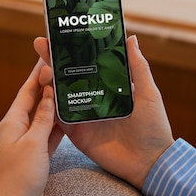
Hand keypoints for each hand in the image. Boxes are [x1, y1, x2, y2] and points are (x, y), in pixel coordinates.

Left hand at [0, 59, 63, 195]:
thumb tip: (48, 93)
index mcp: (12, 122)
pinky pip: (50, 135)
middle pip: (35, 101)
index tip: (48, 57)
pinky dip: (59, 125)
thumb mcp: (34, 143)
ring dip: (55, 104)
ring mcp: (27, 143)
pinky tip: (71, 116)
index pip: (27, 91)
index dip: (38, 74)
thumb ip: (43, 118)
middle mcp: (18, 129)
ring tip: (71, 87)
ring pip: (44, 118)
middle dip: (48, 85)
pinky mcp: (36, 157)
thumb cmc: (19, 177)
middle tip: (64, 68)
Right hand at [34, 35, 174, 189]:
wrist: (150, 163)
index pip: (88, 63)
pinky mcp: (77, 133)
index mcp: (109, 86)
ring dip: (49, 80)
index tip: (61, 33)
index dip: (74, 49)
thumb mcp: (147, 93)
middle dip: (54, 59)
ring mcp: (83, 114)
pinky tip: (43, 92)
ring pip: (59, 94)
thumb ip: (138, 67)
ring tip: (42, 67)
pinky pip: (59, 118)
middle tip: (41, 44)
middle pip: (69, 75)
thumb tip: (130, 38)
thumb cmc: (154, 127)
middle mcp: (93, 97)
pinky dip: (49, 106)